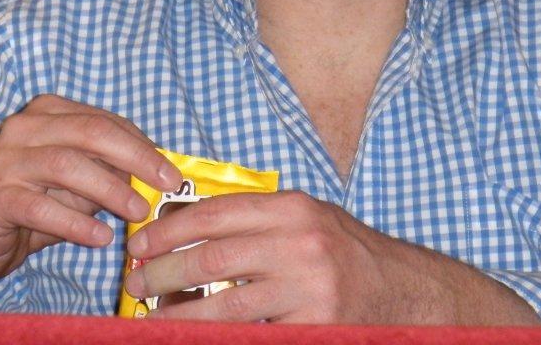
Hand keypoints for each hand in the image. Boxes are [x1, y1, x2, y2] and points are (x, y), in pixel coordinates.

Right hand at [0, 94, 181, 292]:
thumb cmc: (30, 204)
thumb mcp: (75, 184)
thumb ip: (107, 172)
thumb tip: (155, 176)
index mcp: (48, 112)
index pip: (105, 121)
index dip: (143, 146)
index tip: (170, 172)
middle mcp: (24, 127)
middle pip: (91, 133)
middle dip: (136, 158)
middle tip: (166, 184)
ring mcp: (5, 159)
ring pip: (67, 165)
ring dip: (109, 190)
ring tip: (137, 212)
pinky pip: (41, 208)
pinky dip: (75, 223)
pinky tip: (100, 237)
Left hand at [122, 190, 460, 323]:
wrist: (406, 292)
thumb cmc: (346, 253)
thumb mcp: (307, 218)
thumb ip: (257, 221)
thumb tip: (187, 229)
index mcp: (292, 208)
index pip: (214, 212)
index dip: (168, 229)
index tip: (140, 243)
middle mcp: (300, 243)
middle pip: (211, 259)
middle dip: (162, 273)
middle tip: (134, 282)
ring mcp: (309, 289)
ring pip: (224, 307)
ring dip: (179, 314)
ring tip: (154, 316)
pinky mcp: (315, 328)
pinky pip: (252, 335)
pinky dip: (218, 337)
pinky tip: (196, 336)